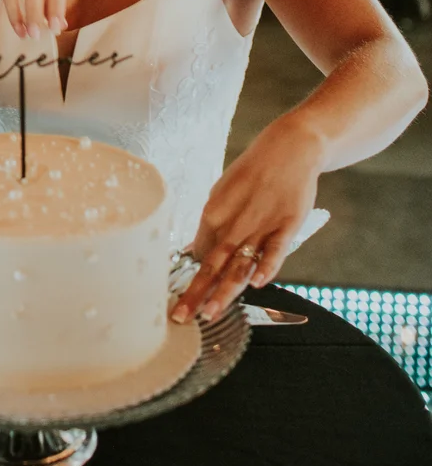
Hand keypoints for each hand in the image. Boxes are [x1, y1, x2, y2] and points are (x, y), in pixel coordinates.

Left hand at [171, 117, 323, 324]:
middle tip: (180, 317)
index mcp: (214, 213)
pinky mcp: (287, 225)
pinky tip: (256, 283)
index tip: (177, 301)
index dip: (188, 278)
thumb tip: (195, 250)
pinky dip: (265, 266)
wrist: (288, 149)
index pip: (198, 254)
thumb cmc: (253, 174)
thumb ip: (213, 226)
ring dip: (224, 291)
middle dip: (195, 293)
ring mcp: (261, 225)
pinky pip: (275, 250)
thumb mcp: (224, 194)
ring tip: (210, 312)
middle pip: (212, 264)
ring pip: (240, 264)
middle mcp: (234, 222)